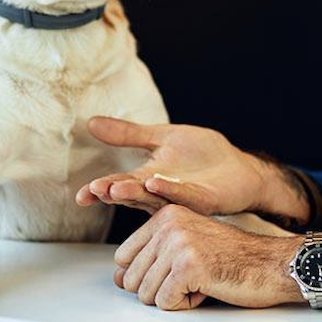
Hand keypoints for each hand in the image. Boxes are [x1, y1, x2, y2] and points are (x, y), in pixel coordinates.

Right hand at [76, 117, 307, 221]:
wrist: (239, 168)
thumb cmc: (202, 155)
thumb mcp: (162, 137)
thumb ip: (129, 134)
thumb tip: (91, 122)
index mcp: (149, 178)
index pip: (120, 184)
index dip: (102, 190)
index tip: (82, 195)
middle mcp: (162, 193)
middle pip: (134, 194)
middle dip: (114, 192)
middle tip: (96, 189)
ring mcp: (183, 198)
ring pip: (156, 198)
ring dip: (136, 193)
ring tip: (116, 186)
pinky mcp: (205, 199)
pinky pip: (186, 195)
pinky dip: (170, 190)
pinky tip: (155, 181)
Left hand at [113, 204, 302, 309]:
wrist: (273, 263)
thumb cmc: (235, 257)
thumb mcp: (188, 245)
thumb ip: (151, 257)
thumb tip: (117, 277)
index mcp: (166, 215)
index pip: (122, 257)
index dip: (146, 275)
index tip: (174, 270)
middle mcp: (169, 224)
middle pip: (130, 278)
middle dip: (159, 289)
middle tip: (191, 277)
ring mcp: (178, 243)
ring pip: (145, 293)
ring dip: (174, 297)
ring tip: (200, 280)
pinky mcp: (189, 266)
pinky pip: (165, 302)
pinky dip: (185, 305)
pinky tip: (206, 287)